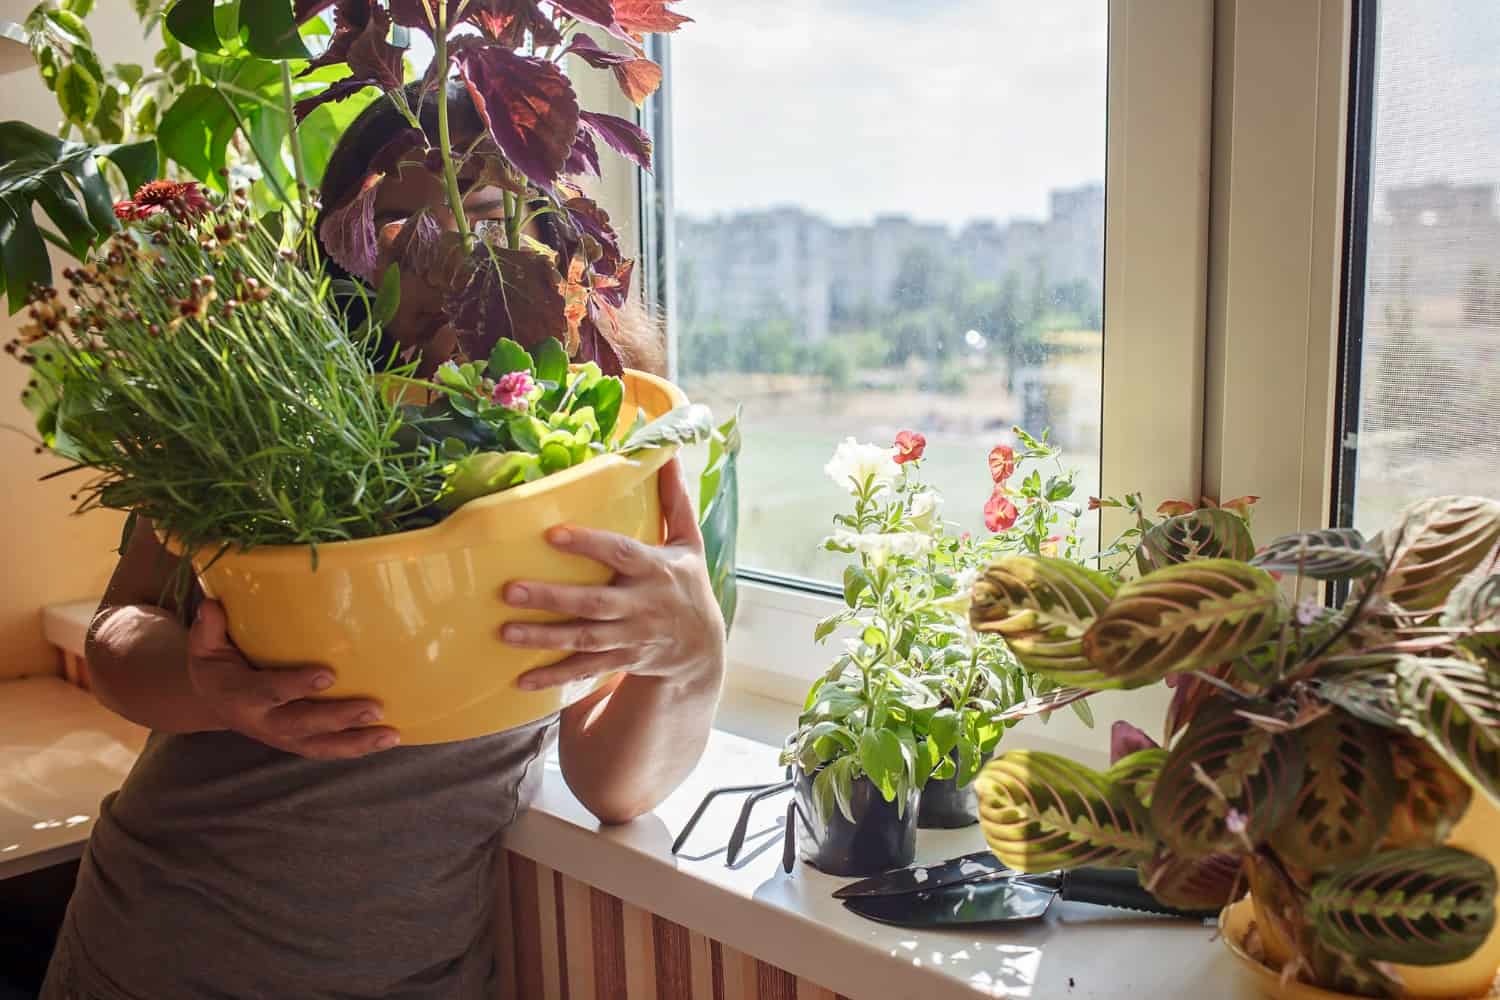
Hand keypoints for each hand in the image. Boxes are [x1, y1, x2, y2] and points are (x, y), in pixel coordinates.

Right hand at [187, 600, 399, 758]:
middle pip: (303, 724)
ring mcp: (283, 736)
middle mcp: (263, 721)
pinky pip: (328, 749)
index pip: (270, 691)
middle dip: (339, 718)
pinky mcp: (298, 742)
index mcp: (240, 695)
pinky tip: (387, 740)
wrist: (213, 703)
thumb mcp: (203, 646)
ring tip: (391, 734)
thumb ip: (209, 628)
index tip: (328, 674)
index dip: (296, 685)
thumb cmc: (217, 665)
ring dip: (357, 742)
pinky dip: (357, 748)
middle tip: (374, 708)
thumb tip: (212, 604)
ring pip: (321, 745)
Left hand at [503, 458, 725, 691]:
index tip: (552, 534)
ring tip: (505, 631)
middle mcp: (642, 605)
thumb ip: (673, 499)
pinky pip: (584, 670)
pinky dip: (554, 677)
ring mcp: (630, 637)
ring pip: (584, 638)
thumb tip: (667, 451)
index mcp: (656, 569)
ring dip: (544, 638)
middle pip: (594, 602)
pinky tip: (521, 679)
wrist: (701, 647)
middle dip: (552, 598)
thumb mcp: (688, 542)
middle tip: (510, 590)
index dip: (589, 545)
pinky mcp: (619, 661)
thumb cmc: (687, 582)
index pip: (621, 553)